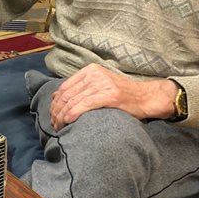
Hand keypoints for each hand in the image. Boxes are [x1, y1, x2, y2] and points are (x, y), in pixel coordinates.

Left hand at [49, 64, 177, 129]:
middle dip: (56, 111)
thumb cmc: (123, 95)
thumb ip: (81, 88)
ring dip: (61, 116)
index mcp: (90, 70)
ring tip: (59, 127)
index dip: (55, 103)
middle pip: (66, 95)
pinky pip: (83, 105)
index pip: (64, 87)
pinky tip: (67, 122)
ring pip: (72, 101)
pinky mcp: (108, 96)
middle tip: (53, 124)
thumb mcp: (100, 85)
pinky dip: (72, 115)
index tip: (52, 114)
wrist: (146, 97)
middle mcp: (94, 75)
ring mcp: (102, 84)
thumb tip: (56, 97)